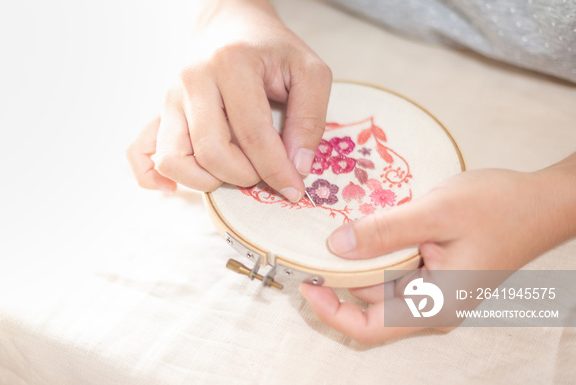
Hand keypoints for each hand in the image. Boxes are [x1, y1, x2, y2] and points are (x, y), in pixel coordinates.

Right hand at [126, 0, 331, 201]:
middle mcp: (193, 79)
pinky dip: (154, 177)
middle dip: (244, 175)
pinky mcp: (159, 111)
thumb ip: (310, 118)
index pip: (253, 133)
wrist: (229, 26)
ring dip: (206, 180)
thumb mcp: (308, 72)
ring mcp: (170, 96)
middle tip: (263, 171)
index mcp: (231, 63)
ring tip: (231, 172)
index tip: (294, 190)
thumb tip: (298, 167)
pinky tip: (177, 187)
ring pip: (173, 159)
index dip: (277, 170)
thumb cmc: (270, 50)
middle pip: (211, 151)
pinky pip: (141, 152)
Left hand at [300, 157, 575, 343]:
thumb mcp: (435, 213)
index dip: (330, 310)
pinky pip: (397, 265)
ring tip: (342, 221)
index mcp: (434, 305)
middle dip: (340, 271)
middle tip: (315, 236)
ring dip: (360, 255)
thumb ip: (384, 232)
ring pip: (380, 280)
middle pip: (369, 300)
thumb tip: (336, 247)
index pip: (368, 328)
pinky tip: (372, 220)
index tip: (305, 283)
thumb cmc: (501, 207)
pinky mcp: (437, 271)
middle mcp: (432, 305)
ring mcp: (435, 289)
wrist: (544, 201)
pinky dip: (380, 246)